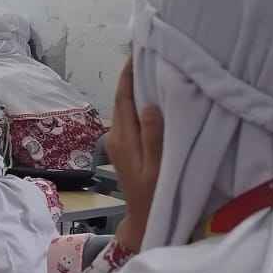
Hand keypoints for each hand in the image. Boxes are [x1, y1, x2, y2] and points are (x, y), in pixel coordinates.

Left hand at [106, 58, 162, 251]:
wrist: (143, 221)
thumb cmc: (153, 196)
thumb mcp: (156, 168)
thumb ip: (152, 137)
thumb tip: (147, 105)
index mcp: (122, 138)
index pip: (122, 98)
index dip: (128, 74)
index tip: (136, 52)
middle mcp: (116, 136)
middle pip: (123, 99)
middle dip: (133, 76)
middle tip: (150, 53)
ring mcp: (119, 141)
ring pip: (127, 107)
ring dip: (138, 90)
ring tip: (155, 69)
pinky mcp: (125, 147)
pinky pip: (132, 118)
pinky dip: (141, 104)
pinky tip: (156, 98)